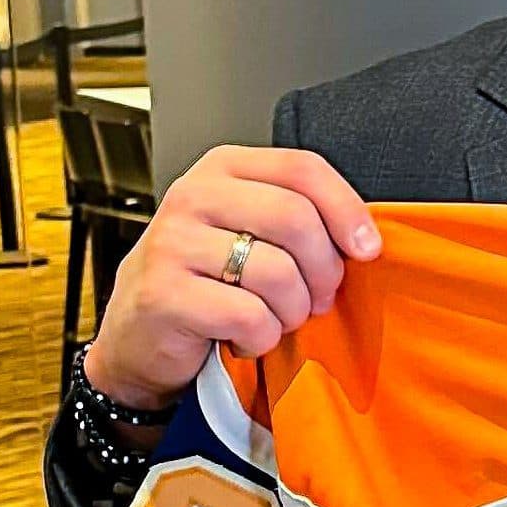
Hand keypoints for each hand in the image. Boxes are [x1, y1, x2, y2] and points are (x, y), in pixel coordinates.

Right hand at [83, 146, 379, 413]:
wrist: (139, 334)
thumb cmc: (209, 280)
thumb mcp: (251, 232)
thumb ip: (301, 220)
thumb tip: (365, 241)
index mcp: (223, 169)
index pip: (303, 168)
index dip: (347, 209)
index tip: (367, 249)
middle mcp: (193, 195)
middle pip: (295, 218)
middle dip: (324, 271)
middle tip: (318, 298)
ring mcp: (172, 242)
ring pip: (278, 273)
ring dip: (292, 311)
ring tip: (274, 318)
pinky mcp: (163, 293)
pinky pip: (250, 317)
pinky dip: (261, 338)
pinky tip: (242, 337)